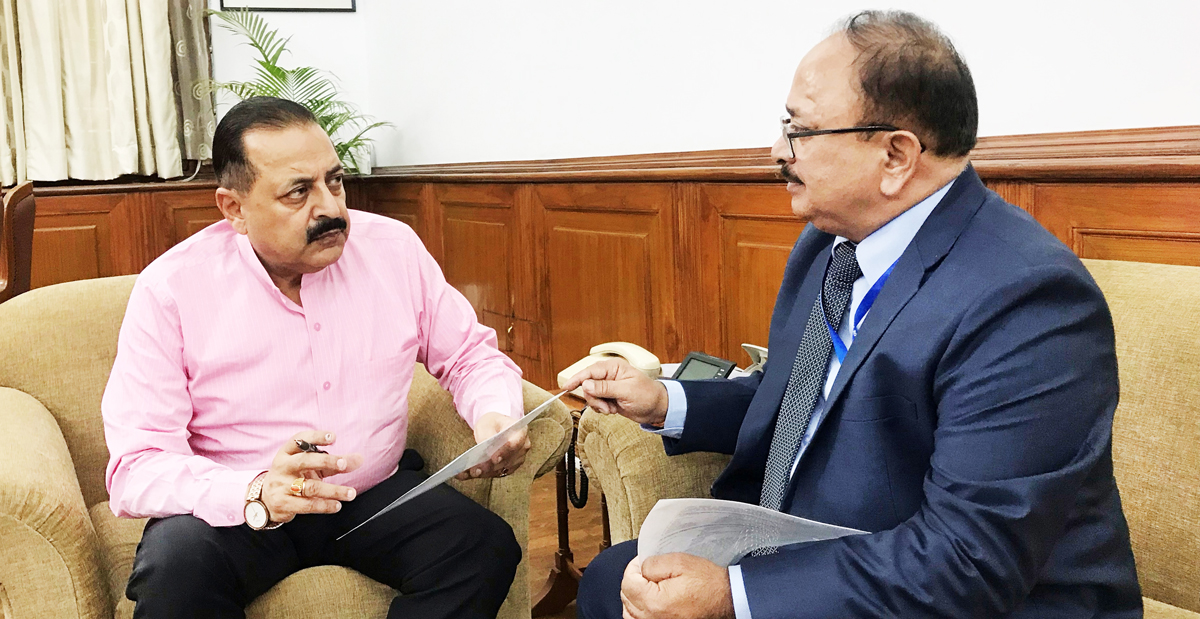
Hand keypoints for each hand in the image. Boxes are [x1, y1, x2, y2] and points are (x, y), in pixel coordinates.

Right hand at [258, 431, 363, 523]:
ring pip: (310, 487)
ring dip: (333, 490)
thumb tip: (359, 459)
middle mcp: (283, 466)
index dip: (316, 437)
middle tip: (344, 464)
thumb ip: (334, 463)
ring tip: (351, 493)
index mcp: (287, 452)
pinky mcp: (284, 503)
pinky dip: (325, 505)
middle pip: (304, 461)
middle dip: (326, 461)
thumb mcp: (311, 466)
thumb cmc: (293, 477)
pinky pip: (307, 505)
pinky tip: (337, 505)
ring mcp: (282, 485)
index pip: (299, 440)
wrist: (266, 500)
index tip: (333, 437)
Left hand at [455, 411, 530, 479]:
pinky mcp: (508, 468)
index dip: (504, 452)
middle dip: (490, 466)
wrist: (496, 428)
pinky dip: (481, 474)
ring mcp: (517, 460)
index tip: (494, 458)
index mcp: (520, 432)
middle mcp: (522, 448)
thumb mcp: (488, 423)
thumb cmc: (493, 423)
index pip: (515, 443)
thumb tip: (486, 449)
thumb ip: (488, 434)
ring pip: (501, 470)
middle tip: (476, 470)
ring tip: (469, 472)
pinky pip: (495, 474)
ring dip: (484, 473)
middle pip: (507, 460)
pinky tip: (467, 474)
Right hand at [561, 358, 668, 426]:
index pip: (590, 371)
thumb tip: (586, 384)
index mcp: (614, 368)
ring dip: (599, 405)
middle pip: (588, 385)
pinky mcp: (608, 397)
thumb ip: (605, 388)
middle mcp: (609, 375)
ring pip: (590, 395)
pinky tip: (612, 410)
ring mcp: (608, 387)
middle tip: (605, 406)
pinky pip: (596, 402)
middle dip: (594, 398)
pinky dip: (601, 409)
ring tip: (612, 409)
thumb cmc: (648, 396)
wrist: (657, 409)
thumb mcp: (626, 391)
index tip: (567, 387)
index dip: (577, 379)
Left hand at [620, 554, 734, 618]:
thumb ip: (653, 564)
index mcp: (654, 602)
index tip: (643, 561)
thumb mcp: (680, 562)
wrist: (727, 601)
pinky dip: (638, 611)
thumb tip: (640, 569)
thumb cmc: (708, 584)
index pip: (627, 583)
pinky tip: (649, 601)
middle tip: (647, 571)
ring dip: (634, 597)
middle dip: (633, 581)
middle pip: (626, 597)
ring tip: (647, 585)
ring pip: (629, 612)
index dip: (633, 567)